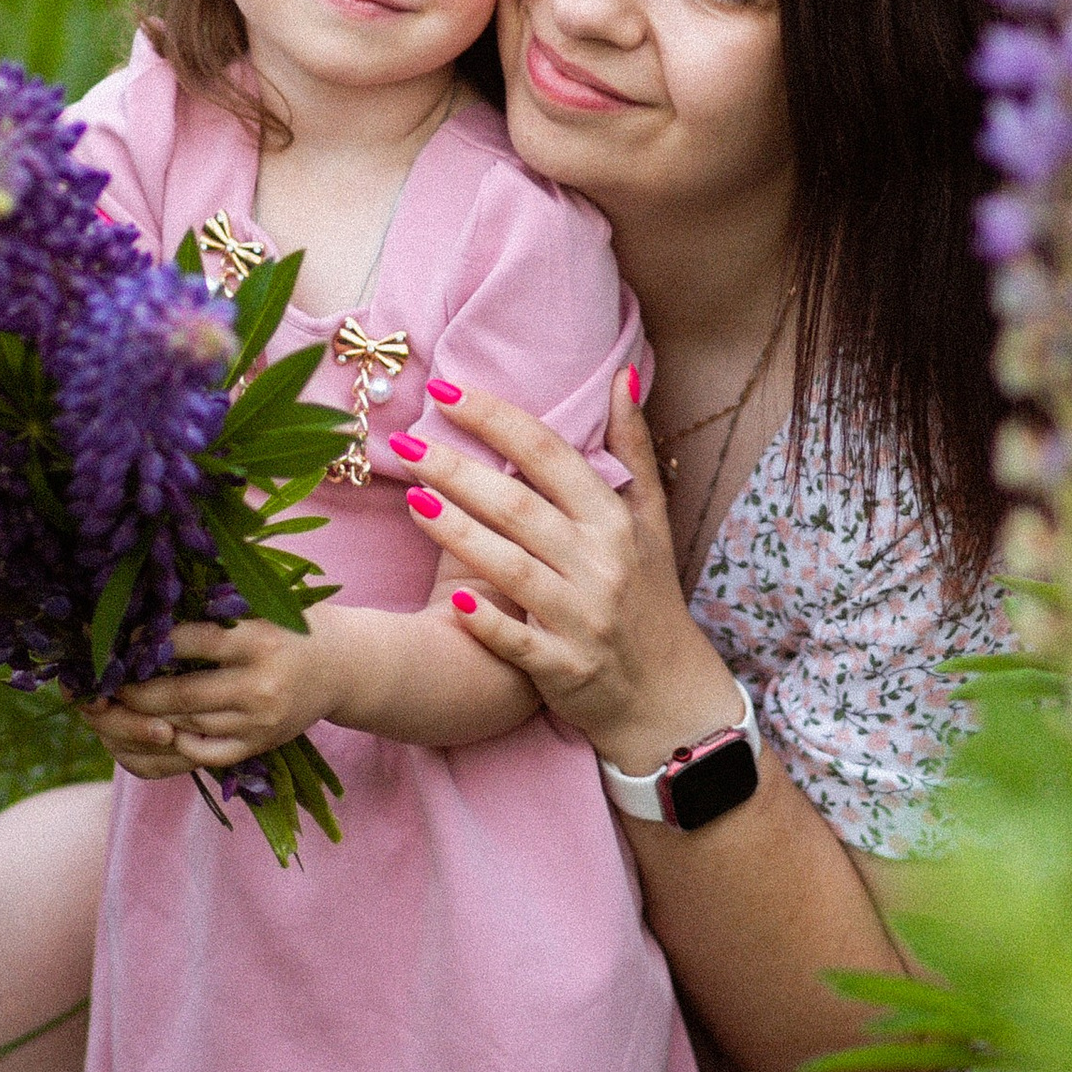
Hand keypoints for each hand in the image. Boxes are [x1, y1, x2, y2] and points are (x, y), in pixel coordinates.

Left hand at [86, 616, 346, 776]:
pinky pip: (203, 756)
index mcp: (261, 639)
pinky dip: (170, 747)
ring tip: (113, 708)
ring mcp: (260, 722)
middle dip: (133, 692)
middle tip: (101, 686)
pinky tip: (148, 732)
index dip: (150, 641)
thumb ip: (214, 599)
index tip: (121, 638)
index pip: (192, 642)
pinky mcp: (259, 746)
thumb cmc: (295, 622)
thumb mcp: (265, 599)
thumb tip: (147, 596)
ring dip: (143, 721)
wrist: (345, 666)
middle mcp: (261, 685)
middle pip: (181, 695)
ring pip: (186, 729)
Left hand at [387, 373, 737, 774]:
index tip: (446, 391)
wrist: (667, 695)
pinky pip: (517, 641)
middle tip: (404, 442)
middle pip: (519, 505)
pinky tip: (451, 600)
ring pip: (512, 567)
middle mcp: (601, 563)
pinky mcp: (563, 667)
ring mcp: (582, 617)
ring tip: (412, 499)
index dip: (497, 419)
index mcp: (615, 519)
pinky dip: (487, 622)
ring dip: (459, 532)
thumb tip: (622, 376)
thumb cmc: (651, 597)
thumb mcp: (653, 520)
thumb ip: (633, 447)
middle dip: (458, 470)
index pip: (550, 454)